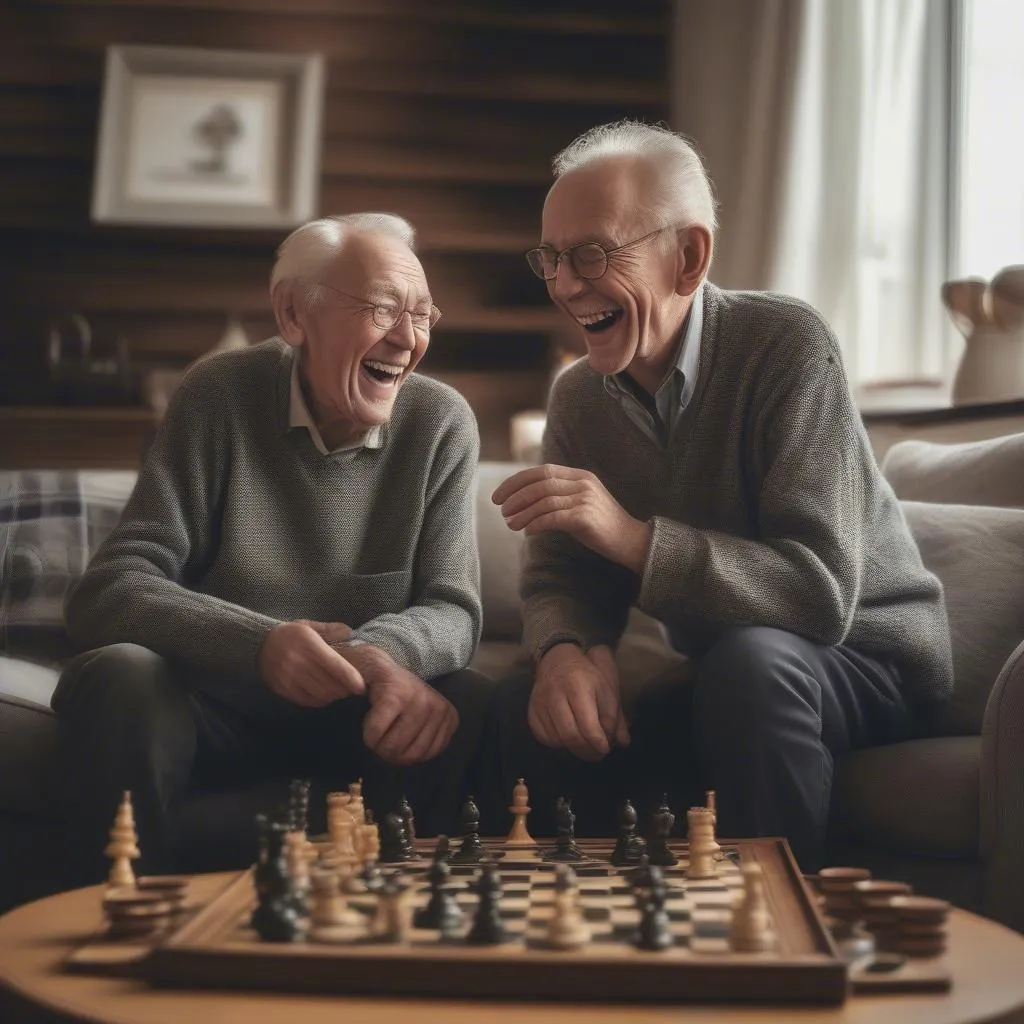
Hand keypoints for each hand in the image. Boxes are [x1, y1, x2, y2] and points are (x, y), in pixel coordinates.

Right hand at [258, 621, 364, 707]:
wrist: (258, 645)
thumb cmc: (289, 634)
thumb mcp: (308, 626)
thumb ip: (329, 630)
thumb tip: (349, 632)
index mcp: (308, 644)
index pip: (336, 666)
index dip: (352, 678)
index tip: (362, 686)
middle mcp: (298, 661)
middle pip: (330, 683)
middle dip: (344, 689)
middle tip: (352, 689)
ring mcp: (289, 677)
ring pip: (320, 694)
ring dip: (333, 695)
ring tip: (339, 691)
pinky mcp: (282, 689)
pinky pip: (307, 701)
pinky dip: (320, 700)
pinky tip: (324, 694)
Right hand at [343, 645, 458, 765]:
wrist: (376, 667)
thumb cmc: (398, 699)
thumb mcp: (422, 722)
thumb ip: (425, 743)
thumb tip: (410, 763)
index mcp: (448, 717)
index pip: (424, 757)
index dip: (403, 753)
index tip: (398, 731)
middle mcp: (437, 708)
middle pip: (407, 756)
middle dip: (388, 750)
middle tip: (384, 732)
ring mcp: (417, 700)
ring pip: (391, 748)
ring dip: (376, 743)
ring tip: (378, 724)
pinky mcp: (394, 696)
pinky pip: (375, 735)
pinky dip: (367, 733)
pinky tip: (369, 717)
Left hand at [492, 464, 651, 572]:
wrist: (631, 541)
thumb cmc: (600, 525)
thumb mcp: (579, 502)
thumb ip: (558, 495)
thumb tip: (522, 500)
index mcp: (579, 475)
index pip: (541, 471)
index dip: (516, 482)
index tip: (499, 495)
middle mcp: (582, 483)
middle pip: (539, 483)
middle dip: (515, 496)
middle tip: (501, 510)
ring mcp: (585, 499)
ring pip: (543, 501)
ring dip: (522, 513)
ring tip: (510, 524)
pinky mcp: (585, 517)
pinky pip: (552, 518)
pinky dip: (535, 524)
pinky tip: (527, 532)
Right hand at [528, 642, 629, 760]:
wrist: (557, 661)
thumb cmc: (586, 675)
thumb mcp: (606, 689)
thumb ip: (614, 716)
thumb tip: (622, 742)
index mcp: (577, 687)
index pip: (587, 725)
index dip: (598, 742)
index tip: (605, 748)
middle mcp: (555, 695)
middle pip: (570, 735)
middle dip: (587, 750)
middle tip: (597, 753)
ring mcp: (540, 704)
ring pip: (557, 740)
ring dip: (573, 748)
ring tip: (584, 745)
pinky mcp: (531, 712)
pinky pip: (544, 738)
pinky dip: (558, 743)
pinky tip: (567, 738)